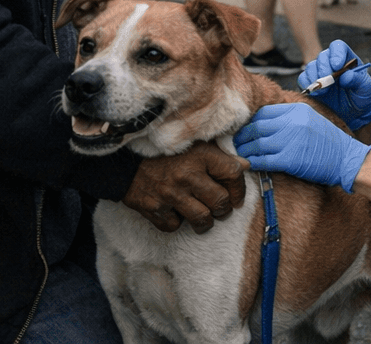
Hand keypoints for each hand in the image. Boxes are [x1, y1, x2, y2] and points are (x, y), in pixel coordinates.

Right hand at [123, 140, 246, 232]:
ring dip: (206, 221)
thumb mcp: (195, 145)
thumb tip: (245, 165)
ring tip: (204, 216)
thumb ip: (220, 155)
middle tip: (219, 208)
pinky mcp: (153, 208)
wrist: (124, 160)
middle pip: (220, 202)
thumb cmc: (165, 151)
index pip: (233, 173)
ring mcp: (169, 193)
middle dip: (223, 208)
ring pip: (202, 219)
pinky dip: (177, 222)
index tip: (237, 197)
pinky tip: (176, 213)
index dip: (240, 189)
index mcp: (201, 155)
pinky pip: (174, 226)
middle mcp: (187, 175)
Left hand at [234, 103, 370, 190]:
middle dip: (242, 136)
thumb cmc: (328, 143)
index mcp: (297, 110)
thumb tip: (262, 125)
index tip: (244, 130)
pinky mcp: (289, 159)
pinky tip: (249, 165)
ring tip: (240, 155)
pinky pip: (262, 160)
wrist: (347, 159)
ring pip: (256, 143)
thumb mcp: (310, 121)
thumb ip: (289, 119)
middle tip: (236, 143)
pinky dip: (252, 163)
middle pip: (256, 126)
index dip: (250, 122)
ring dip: (244, 150)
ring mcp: (290, 140)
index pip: (264, 112)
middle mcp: (293, 122)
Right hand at [301, 40, 370, 129]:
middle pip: (322, 56)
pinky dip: (306, 84)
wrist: (353, 113)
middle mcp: (332, 63)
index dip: (336, 53)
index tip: (337, 65)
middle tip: (328, 80)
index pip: (338, 47)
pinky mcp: (312, 84)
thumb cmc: (361, 97)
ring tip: (324, 91)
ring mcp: (321, 73)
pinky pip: (303, 79)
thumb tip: (346, 76)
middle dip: (324, 67)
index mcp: (347, 59)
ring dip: (314, 76)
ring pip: (311, 66)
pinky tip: (316, 93)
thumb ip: (358, 80)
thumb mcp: (365, 88)